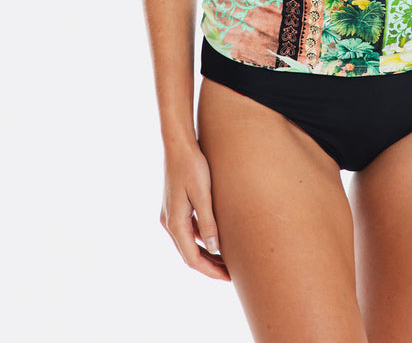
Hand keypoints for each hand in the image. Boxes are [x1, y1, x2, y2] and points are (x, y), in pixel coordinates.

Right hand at [160, 138, 230, 281]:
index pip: (192, 258)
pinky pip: (187, 230)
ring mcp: (170, 214)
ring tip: (226, 259)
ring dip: (205, 253)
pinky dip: (200, 239)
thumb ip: (208, 222)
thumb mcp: (203, 194)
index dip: (210, 270)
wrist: (178, 144)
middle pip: (189, 254)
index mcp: (175, 222)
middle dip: (209, 266)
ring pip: (188, 243)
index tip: (228, 277)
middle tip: (231, 273)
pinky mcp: (174, 206)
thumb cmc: (192, 165)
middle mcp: (169, 222)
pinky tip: (214, 238)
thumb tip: (214, 249)